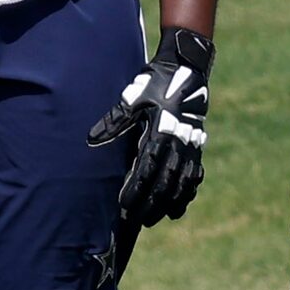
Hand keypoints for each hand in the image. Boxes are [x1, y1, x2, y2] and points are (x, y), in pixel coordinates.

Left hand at [85, 27, 214, 227]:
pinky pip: (195, 174)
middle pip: (166, 182)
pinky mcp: (198, 145)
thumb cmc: (155, 82)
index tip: (125, 205)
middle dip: (153, 203)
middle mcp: (179, 143)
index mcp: (161, 132)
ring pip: (183, 182)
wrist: (187, 69)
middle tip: (140, 220)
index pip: (147, 169)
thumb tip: (91, 139)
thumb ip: (114, 120)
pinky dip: (188, 192)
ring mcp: (192, 145)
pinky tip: (180, 206)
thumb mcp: (133, 97)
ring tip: (159, 218)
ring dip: (171, 202)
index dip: (137, 189)